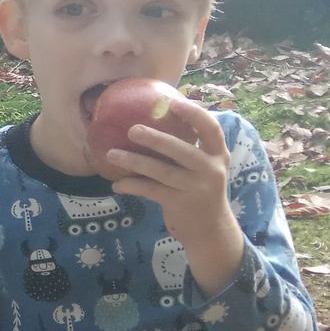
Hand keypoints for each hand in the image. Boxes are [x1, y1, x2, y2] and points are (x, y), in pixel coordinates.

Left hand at [102, 97, 242, 292]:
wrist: (210, 229)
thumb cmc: (200, 189)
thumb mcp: (204, 168)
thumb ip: (188, 148)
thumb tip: (154, 119)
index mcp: (218, 155)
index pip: (211, 130)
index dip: (194, 114)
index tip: (173, 102)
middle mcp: (211, 170)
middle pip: (182, 150)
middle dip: (157, 139)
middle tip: (132, 130)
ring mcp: (196, 188)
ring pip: (161, 171)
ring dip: (134, 161)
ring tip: (111, 154)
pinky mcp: (180, 204)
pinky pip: (151, 190)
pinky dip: (132, 186)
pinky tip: (116, 184)